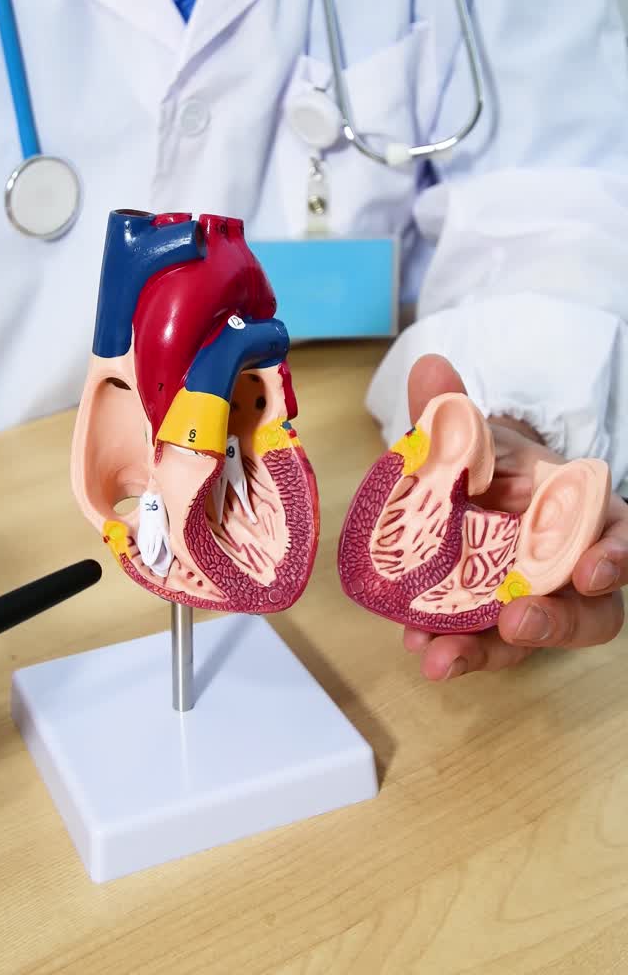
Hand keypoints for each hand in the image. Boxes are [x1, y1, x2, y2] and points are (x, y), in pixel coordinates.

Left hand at [403, 356, 626, 679]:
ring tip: (441, 657)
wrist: (462, 489)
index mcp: (584, 513)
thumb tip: (428, 366)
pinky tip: (415, 643)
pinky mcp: (493, 624)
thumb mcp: (474, 433)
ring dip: (489, 653)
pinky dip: (452, 646)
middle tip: (515, 623)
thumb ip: (452, 407)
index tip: (591, 571)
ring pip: (531, 638)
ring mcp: (531, 600)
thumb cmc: (490, 462)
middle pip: (588, 611)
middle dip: (555, 623)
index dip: (614, 558)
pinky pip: (483, 644)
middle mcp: (568, 566)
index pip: (619, 540)